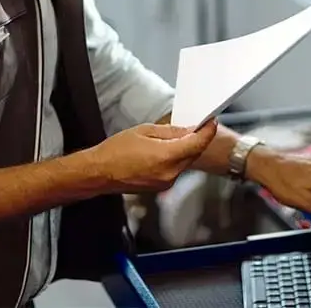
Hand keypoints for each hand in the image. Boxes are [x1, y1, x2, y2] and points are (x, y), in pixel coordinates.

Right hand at [89, 119, 217, 192]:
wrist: (99, 173)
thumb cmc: (116, 151)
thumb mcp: (145, 131)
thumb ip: (170, 131)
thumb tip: (188, 130)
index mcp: (166, 156)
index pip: (197, 144)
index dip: (207, 132)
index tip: (211, 122)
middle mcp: (170, 173)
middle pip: (193, 154)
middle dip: (196, 139)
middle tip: (195, 126)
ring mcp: (166, 182)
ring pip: (185, 162)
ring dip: (185, 149)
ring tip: (174, 138)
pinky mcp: (161, 187)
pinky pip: (175, 169)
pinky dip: (176, 158)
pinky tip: (165, 151)